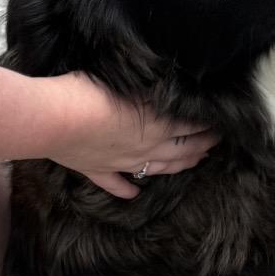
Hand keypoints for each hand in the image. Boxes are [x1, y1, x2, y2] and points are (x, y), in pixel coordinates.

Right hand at [41, 72, 217, 198]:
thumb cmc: (89, 91)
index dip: (208, 126)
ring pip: (157, 168)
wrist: (53, 119)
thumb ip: (150, 88)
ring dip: (178, 167)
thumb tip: (169, 83)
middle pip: (181, 151)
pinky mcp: (97, 170)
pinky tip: (135, 194)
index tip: (221, 123)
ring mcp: (121, 163)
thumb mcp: (129, 81)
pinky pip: (116, 185)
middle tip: (215, 145)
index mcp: (156, 125)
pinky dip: (127, 190)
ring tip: (193, 164)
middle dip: (202, 147)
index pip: (191, 127)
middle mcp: (145, 148)